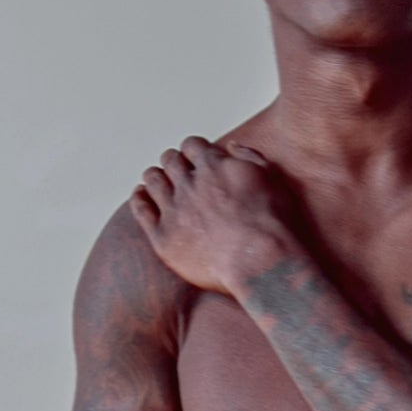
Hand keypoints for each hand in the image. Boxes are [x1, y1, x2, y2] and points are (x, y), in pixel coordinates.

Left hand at [129, 138, 293, 297]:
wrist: (261, 265)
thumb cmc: (273, 225)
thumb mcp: (271, 179)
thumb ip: (248, 157)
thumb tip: (230, 146)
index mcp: (214, 166)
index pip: (192, 145)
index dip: (193, 151)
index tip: (195, 160)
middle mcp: (190, 183)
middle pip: (170, 160)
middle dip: (174, 162)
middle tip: (176, 171)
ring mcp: (175, 210)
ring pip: (153, 180)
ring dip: (155, 176)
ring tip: (157, 181)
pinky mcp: (164, 238)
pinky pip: (141, 209)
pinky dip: (139, 198)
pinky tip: (141, 196)